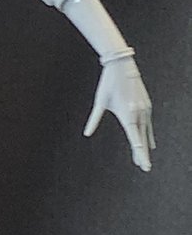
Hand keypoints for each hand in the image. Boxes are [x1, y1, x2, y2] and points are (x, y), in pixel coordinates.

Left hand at [83, 56, 154, 171]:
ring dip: (145, 145)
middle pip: (142, 139)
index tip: (143, 166)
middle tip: (144, 168)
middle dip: (142, 154)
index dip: (140, 154)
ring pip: (146, 132)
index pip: (135, 140)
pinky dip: (148, 134)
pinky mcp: (147, 105)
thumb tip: (86, 133)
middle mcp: (139, 114)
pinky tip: (150, 143)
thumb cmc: (108, 84)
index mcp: (127, 115)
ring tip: (142, 159)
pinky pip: (148, 124)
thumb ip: (94, 119)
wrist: (122, 66)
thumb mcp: (100, 102)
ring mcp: (145, 110)